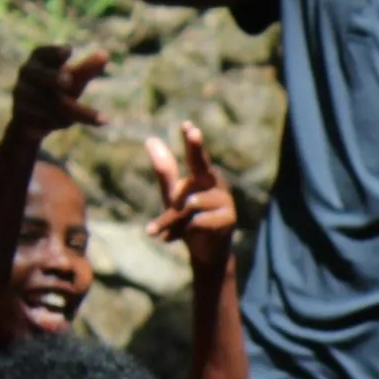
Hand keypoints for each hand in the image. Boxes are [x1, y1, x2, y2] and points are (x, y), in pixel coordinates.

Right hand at [10, 45, 108, 144]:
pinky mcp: (20, 113)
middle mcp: (26, 73)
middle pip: (43, 77)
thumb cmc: (56, 89)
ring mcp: (21, 93)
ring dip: (71, 112)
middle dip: (53, 78)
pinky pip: (43, 119)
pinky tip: (68, 124)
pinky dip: (58, 123)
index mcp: (39, 58)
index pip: (45, 53)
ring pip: (48, 102)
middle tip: (68, 81)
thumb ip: (86, 69)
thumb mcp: (72, 79)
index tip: (69, 50)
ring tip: (93, 118)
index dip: (55, 53)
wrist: (31, 119)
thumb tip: (105, 55)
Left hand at [146, 123, 235, 272]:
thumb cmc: (189, 219)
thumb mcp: (173, 195)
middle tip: (192, 133)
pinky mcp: (228, 220)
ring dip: (169, 220)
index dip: (193, 142)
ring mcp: (225, 201)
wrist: (206, 253)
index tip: (187, 126)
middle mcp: (217, 184)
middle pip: (201, 166)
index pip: (197, 156)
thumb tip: (151, 140)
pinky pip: (195, 222)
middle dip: (196, 148)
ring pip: (188, 205)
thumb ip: (165, 171)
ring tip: (157, 232)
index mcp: (204, 175)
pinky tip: (168, 239)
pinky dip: (177, 231)